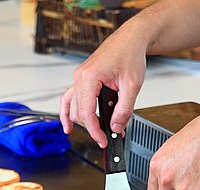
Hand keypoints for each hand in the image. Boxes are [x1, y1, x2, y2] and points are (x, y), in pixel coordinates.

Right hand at [59, 25, 147, 147]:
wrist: (130, 40)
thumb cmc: (130, 55)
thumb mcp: (132, 86)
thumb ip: (123, 110)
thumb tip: (115, 127)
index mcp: (89, 77)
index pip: (86, 113)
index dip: (94, 131)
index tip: (103, 141)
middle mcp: (80, 77)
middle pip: (78, 112)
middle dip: (93, 127)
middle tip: (108, 137)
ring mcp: (79, 78)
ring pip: (74, 107)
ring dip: (84, 122)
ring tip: (96, 134)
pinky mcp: (82, 79)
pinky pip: (69, 98)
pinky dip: (68, 113)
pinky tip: (68, 126)